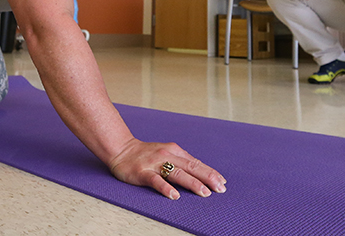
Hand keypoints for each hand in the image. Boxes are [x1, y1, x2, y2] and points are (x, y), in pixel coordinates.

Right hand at [109, 138, 226, 199]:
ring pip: (177, 173)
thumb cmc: (146, 154)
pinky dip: (166, 188)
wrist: (121, 149)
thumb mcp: (166, 153)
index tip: (222, 182)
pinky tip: (174, 195)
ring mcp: (155, 163)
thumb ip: (181, 162)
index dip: (210, 173)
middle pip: (191, 167)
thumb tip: (201, 173)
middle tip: (220, 189)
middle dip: (207, 178)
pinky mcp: (143, 172)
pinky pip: (156, 181)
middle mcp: (167, 155)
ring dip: (192, 183)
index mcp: (175, 151)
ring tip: (204, 193)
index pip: (196, 163)